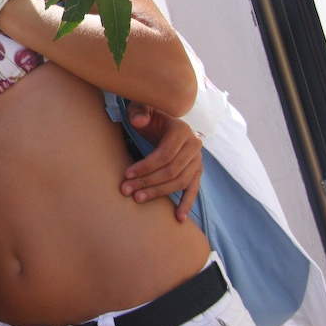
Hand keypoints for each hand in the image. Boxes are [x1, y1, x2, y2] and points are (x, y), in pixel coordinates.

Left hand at [120, 102, 202, 221]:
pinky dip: (187, 203)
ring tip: (139, 199)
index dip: (146, 166)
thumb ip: (139, 112)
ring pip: (180, 182)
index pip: (165, 154)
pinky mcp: (196, 171)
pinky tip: (179, 217)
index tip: (127, 174)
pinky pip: (193, 189)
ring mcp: (197, 160)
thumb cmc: (148, 115)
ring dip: (159, 193)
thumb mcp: (141, 108)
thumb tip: (139, 121)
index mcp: (181, 130)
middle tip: (127, 190)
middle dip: (148, 182)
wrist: (162, 120)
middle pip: (171, 170)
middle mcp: (194, 145)